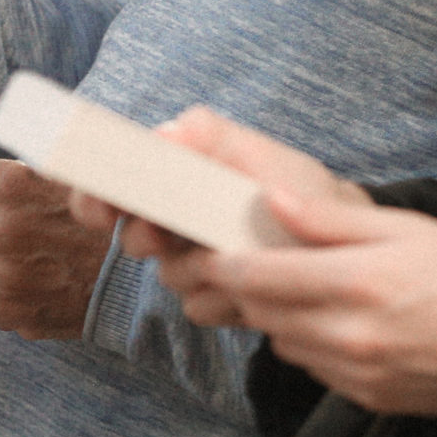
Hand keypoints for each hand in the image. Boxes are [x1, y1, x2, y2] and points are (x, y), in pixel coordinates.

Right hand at [75, 109, 369, 325]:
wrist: (343, 244)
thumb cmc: (299, 190)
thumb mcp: (260, 155)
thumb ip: (211, 136)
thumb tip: (165, 131)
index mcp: (181, 178)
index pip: (113, 186)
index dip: (94, 196)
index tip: (98, 210)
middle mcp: (179, 221)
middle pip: (132, 236)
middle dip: (148, 236)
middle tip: (166, 234)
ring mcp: (192, 264)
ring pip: (168, 274)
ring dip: (201, 266)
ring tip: (242, 251)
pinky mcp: (212, 300)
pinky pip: (198, 306)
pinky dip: (227, 296)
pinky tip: (256, 281)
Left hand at [106, 110, 436, 416]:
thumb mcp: (407, 228)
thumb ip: (332, 219)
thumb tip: (270, 199)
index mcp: (357, 283)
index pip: (260, 277)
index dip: (225, 260)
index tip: (210, 245)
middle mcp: (349, 335)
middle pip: (262, 311)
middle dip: (244, 285)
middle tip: (239, 259)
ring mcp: (357, 373)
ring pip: (283, 341)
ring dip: (277, 315)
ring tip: (297, 286)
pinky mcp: (367, 398)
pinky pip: (314, 367)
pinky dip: (310, 342)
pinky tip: (335, 320)